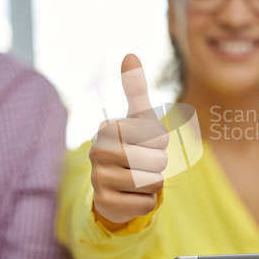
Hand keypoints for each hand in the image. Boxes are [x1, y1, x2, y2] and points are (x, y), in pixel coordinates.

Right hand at [90, 54, 168, 230]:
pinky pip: (146, 204)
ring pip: (152, 184)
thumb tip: (129, 54)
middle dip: (157, 165)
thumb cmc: (132, 145)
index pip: (159, 137)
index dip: (161, 143)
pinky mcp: (104, 204)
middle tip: (142, 163)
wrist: (115, 184)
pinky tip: (130, 195)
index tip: (146, 143)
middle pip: (157, 162)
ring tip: (136, 178)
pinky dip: (146, 201)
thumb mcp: (138, 118)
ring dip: (153, 184)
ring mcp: (98, 179)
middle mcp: (98, 152)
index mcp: (109, 128)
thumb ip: (135, 89)